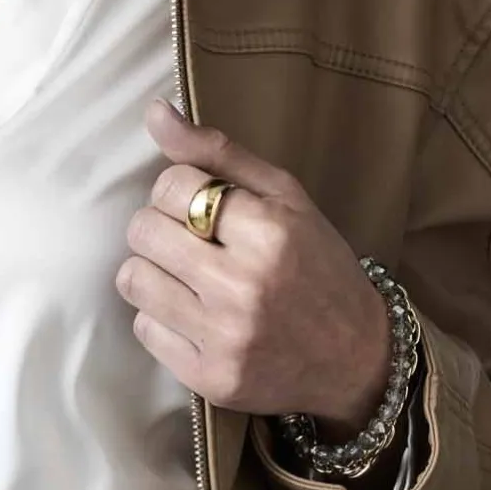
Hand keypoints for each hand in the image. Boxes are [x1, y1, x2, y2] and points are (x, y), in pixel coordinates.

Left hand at [114, 98, 392, 432]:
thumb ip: (216, 150)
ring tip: (187, 275)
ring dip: (153, 271)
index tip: (200, 204)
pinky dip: (160, 317)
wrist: (358, 359)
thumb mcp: (284, 195)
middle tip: (189, 239)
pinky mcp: (210, 379)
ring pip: (132, 278)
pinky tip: (195, 315)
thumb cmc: (317, 263)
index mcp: (269, 232)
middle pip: (143, 230)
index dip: (177, 189)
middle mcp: (245, 286)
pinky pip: (143, 329)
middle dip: (159, 226)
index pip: (172, 186)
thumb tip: (153, 110)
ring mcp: (226, 338)